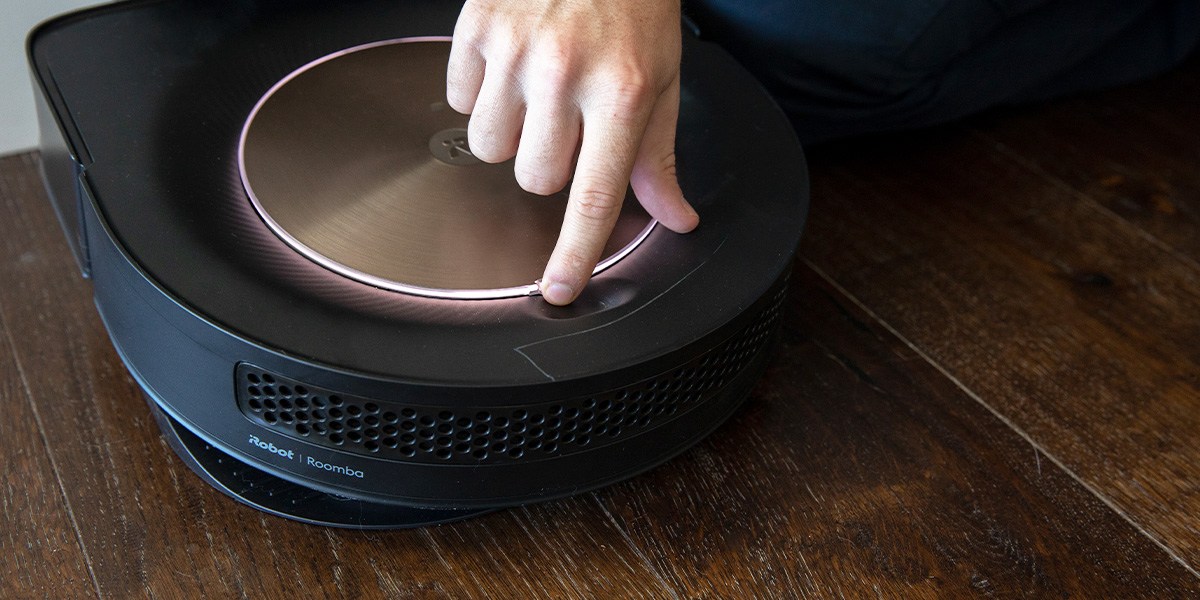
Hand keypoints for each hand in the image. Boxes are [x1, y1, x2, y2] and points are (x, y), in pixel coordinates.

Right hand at [448, 0, 698, 304]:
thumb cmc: (635, 7)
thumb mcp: (662, 81)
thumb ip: (657, 158)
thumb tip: (674, 218)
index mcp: (621, 93)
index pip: (593, 196)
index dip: (574, 253)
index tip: (559, 290)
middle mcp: (565, 73)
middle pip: (534, 179)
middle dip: (549, 164)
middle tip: (568, 121)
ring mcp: (515, 49)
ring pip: (491, 147)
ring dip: (512, 134)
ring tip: (536, 91)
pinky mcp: (477, 25)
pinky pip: (459, 99)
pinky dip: (481, 93)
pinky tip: (510, 65)